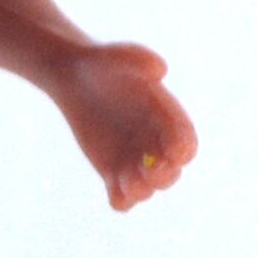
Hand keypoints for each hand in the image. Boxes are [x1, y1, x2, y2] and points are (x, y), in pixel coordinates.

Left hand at [55, 41, 196, 211]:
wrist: (73, 78)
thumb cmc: (100, 64)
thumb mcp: (115, 56)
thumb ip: (137, 58)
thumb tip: (159, 70)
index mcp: (167, 118)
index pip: (185, 141)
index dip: (183, 150)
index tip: (175, 153)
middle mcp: (155, 142)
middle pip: (171, 171)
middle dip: (163, 175)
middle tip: (147, 171)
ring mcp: (135, 160)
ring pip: (147, 187)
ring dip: (140, 189)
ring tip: (124, 180)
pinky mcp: (113, 172)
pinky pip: (122, 197)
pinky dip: (121, 201)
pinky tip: (114, 194)